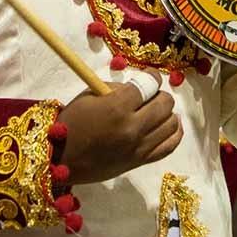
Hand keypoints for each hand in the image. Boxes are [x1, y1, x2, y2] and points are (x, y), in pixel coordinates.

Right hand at [56, 79, 182, 184]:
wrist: (62, 160)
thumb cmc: (72, 123)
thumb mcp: (89, 96)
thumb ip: (116, 89)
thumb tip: (138, 87)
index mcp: (117, 107)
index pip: (148, 85)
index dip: (152, 76)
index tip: (150, 76)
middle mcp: (132, 127)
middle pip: (164, 103)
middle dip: (159, 94)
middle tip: (151, 94)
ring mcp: (139, 146)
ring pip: (171, 123)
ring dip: (167, 112)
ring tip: (158, 109)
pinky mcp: (141, 161)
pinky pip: (169, 145)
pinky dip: (174, 132)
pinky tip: (170, 124)